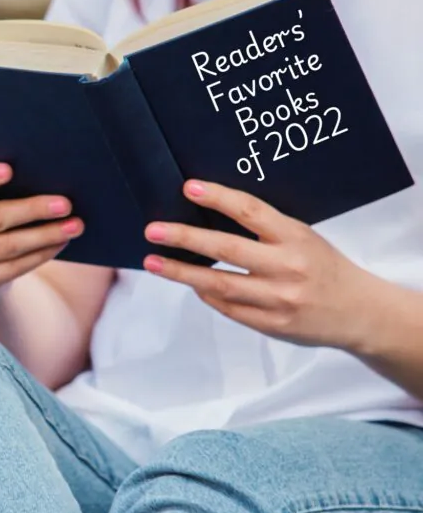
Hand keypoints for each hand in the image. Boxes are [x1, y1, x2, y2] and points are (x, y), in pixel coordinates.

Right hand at [0, 163, 83, 296]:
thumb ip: (6, 183)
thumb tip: (49, 173)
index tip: (10, 170)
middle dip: (32, 210)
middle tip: (66, 204)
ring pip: (6, 246)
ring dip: (44, 235)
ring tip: (74, 226)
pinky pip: (12, 269)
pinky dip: (40, 255)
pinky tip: (60, 243)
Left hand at [143, 180, 379, 351]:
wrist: (359, 311)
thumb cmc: (323, 266)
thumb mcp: (302, 237)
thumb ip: (264, 230)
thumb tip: (208, 218)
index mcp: (295, 237)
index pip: (250, 211)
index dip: (218, 198)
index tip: (189, 187)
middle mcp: (287, 267)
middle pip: (225, 249)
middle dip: (184, 238)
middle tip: (152, 230)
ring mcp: (278, 299)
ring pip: (219, 284)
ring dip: (181, 272)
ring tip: (153, 262)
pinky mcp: (272, 325)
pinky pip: (228, 308)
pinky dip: (206, 295)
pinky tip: (190, 284)